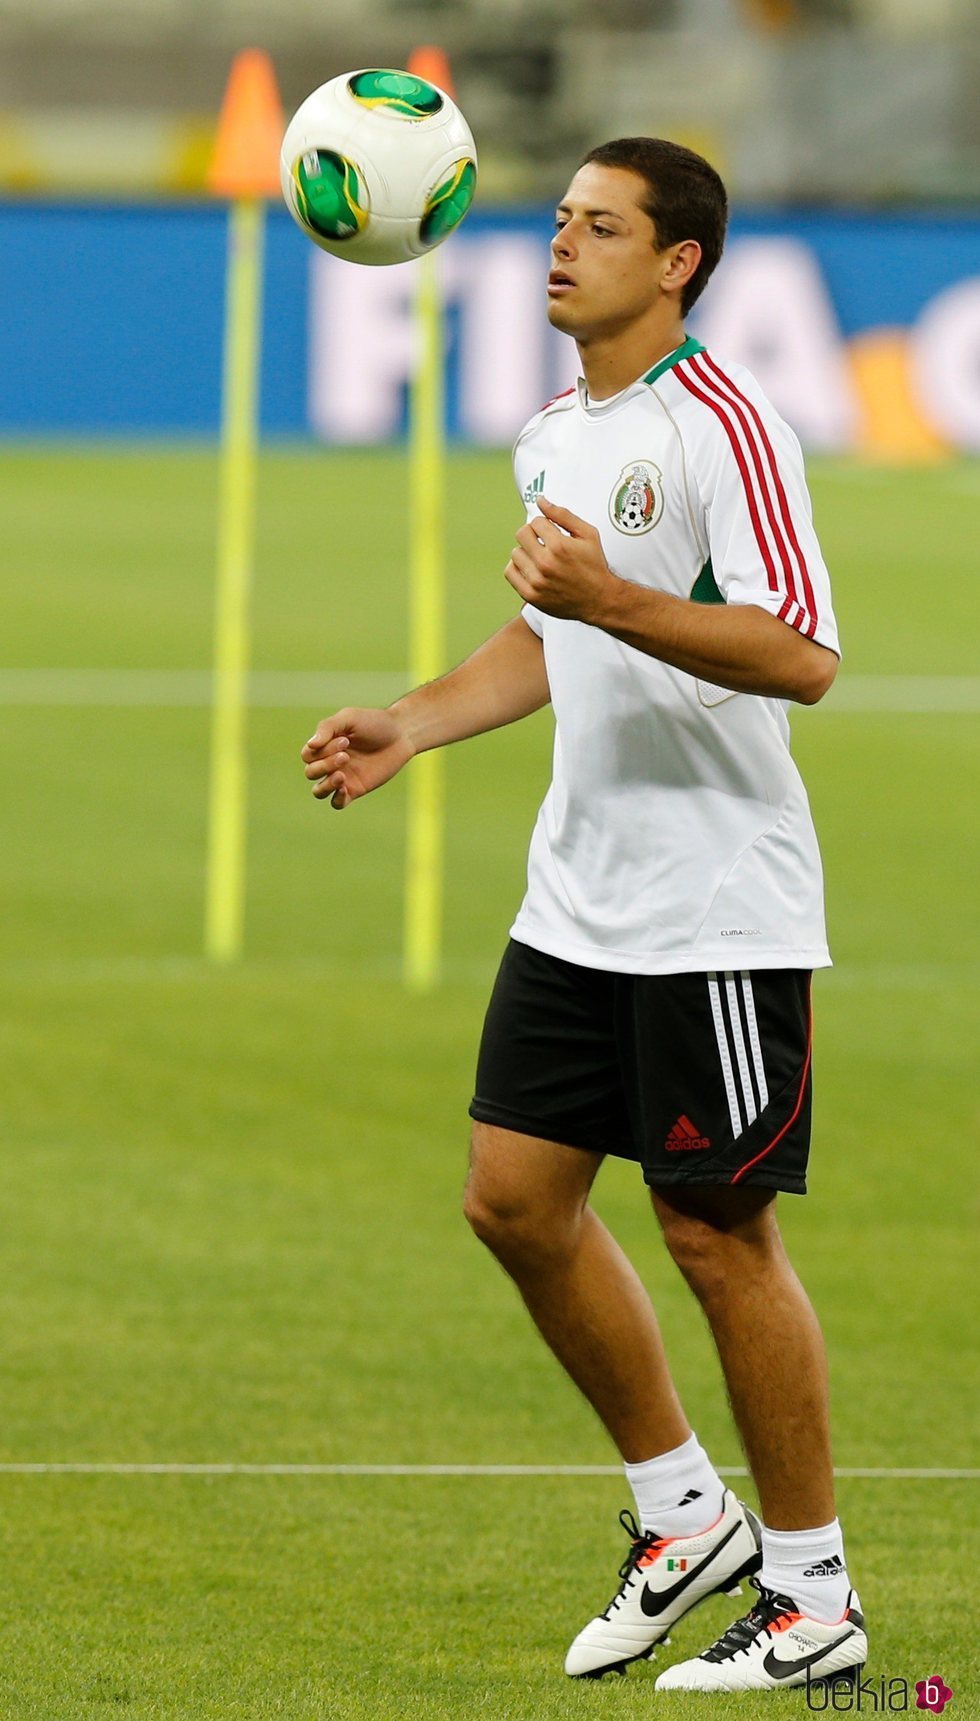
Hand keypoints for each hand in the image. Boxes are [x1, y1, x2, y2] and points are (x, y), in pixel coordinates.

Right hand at [301, 706, 414, 808]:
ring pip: (318, 791)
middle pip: (310, 772)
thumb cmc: (374, 722)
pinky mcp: (355, 789)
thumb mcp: (348, 718)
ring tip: (342, 775)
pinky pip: (337, 803)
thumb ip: (327, 728)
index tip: (345, 740)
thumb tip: (311, 745)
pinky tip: (344, 789)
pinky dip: (336, 799)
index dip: (321, 751)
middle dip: (325, 765)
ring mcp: (342, 778)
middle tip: (347, 755)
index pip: (308, 755)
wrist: (401, 735)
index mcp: (325, 746)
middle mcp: (330, 763)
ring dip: (326, 784)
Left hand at [504, 496, 618, 622]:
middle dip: (533, 534)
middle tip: (544, 543)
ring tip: (540, 558)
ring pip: (515, 553)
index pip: (536, 522)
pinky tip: (531, 568)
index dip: (545, 525)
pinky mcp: (530, 594)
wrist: (599, 600)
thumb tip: (540, 500)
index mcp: (559, 546)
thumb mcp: (587, 534)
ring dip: (526, 552)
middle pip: (522, 534)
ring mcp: (536, 581)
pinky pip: (510, 572)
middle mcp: (545, 563)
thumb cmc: (594, 566)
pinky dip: (517, 567)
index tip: (552, 533)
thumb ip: (563, 515)